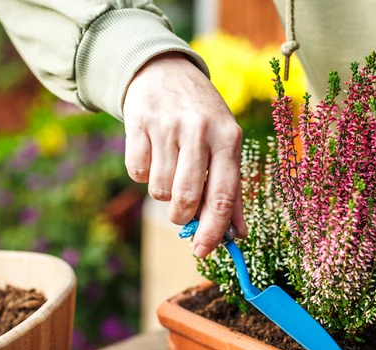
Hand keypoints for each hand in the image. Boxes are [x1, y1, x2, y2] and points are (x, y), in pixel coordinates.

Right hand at [124, 53, 246, 257]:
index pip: (222, 196)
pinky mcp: (138, 123)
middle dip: (182, 217)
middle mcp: (200, 130)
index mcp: (228, 138)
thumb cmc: (202, 118)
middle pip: (186, 198)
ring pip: (159, 190)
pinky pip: (136, 172)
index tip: (204, 252)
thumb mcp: (225, 144)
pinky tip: (153, 154)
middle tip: (182, 213)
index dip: (213, 230)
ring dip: (163, 193)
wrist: (165, 72)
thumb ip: (232, 191)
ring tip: (170, 171)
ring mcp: (167, 125)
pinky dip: (143, 173)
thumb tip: (238, 235)